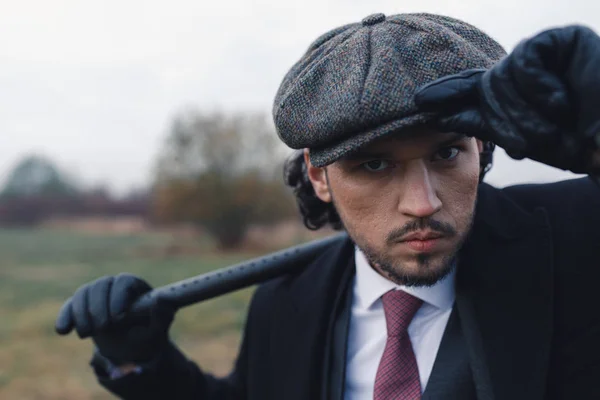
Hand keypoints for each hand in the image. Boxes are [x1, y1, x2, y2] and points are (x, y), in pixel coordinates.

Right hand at [55, 273, 175, 364]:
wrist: (131, 347)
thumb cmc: (148, 334)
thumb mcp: (158, 328)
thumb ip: (162, 314)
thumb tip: (162, 299)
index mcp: (135, 286)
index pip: (124, 282)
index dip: (118, 297)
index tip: (118, 317)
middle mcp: (115, 285)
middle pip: (101, 285)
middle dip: (98, 307)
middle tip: (102, 329)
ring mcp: (97, 294)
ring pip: (83, 293)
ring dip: (82, 314)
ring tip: (87, 335)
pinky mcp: (82, 306)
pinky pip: (70, 305)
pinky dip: (65, 316)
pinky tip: (63, 331)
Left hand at [414, 25, 599, 173]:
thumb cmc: (571, 141)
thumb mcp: (518, 136)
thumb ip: (480, 122)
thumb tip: (439, 117)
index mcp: (509, 91)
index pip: (472, 88)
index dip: (448, 92)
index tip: (418, 101)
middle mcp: (521, 71)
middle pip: (487, 87)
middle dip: (506, 119)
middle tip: (529, 144)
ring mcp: (540, 53)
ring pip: (503, 76)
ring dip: (526, 109)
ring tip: (555, 122)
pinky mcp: (560, 39)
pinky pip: (525, 61)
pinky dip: (539, 86)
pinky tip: (560, 102)